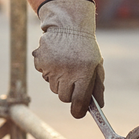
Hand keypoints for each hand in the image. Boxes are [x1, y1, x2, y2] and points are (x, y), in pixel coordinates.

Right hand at [33, 0, 104, 117]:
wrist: (68, 26)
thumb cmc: (86, 49)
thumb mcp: (96, 65)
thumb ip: (98, 86)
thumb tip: (98, 107)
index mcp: (84, 72)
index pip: (79, 100)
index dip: (79, 110)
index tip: (79, 113)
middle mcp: (67, 71)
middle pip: (64, 97)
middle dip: (69, 93)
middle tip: (73, 82)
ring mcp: (52, 66)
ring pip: (54, 88)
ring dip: (59, 82)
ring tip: (66, 66)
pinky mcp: (41, 61)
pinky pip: (44, 76)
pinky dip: (49, 72)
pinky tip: (57, 60)